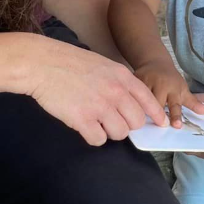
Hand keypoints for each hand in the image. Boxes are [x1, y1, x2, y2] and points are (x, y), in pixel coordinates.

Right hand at [27, 39, 167, 146]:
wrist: (42, 63)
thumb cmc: (69, 63)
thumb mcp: (103, 65)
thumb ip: (119, 82)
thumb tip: (130, 104)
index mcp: (121, 77)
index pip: (148, 100)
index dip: (156, 115)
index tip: (161, 123)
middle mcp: (115, 92)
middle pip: (136, 122)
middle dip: (127, 125)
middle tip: (113, 121)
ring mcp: (100, 106)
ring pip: (120, 133)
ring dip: (110, 132)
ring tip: (96, 122)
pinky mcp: (82, 119)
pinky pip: (98, 140)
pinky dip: (93, 137)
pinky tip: (85, 127)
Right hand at [134, 57, 203, 127]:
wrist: (155, 62)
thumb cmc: (171, 80)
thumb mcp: (183, 90)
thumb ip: (193, 103)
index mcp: (173, 89)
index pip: (175, 105)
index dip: (175, 116)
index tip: (176, 126)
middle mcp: (160, 85)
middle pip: (156, 104)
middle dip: (156, 115)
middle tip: (155, 125)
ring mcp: (146, 81)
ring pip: (142, 99)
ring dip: (141, 109)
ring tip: (139, 120)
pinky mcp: (134, 79)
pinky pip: (132, 93)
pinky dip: (131, 100)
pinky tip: (128, 107)